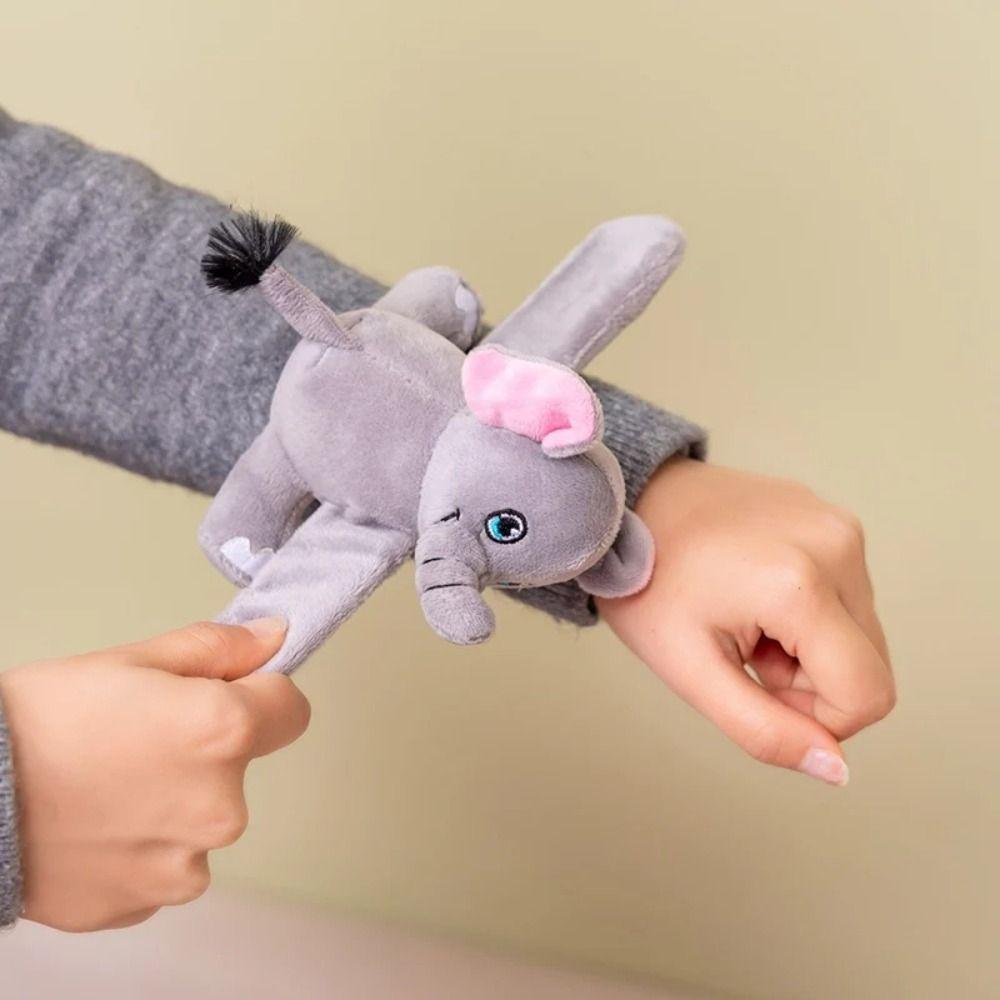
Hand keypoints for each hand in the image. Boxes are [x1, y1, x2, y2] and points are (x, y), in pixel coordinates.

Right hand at [0, 617, 308, 930]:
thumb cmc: (41, 722)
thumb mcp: (134, 660)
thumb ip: (219, 649)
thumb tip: (274, 639)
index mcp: (226, 733)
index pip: (292, 709)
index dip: (260, 695)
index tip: (224, 694)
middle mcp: (222, 807)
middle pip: (241, 767)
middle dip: (206, 751)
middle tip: (138, 739)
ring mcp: (187, 864)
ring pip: (203, 819)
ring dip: (174, 803)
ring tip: (108, 785)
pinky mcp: (150, 902)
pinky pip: (167, 862)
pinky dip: (143, 844)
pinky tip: (97, 825)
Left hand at [598, 458, 893, 785]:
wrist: (630, 503)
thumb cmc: (646, 581)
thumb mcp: (689, 671)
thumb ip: (763, 731)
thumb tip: (836, 769)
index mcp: (800, 584)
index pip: (867, 696)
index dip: (816, 718)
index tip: (756, 683)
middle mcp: (836, 545)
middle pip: (870, 667)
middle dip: (810, 681)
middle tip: (744, 650)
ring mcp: (839, 525)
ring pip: (862, 636)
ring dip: (810, 647)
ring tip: (745, 617)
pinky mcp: (835, 519)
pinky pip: (849, 596)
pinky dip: (811, 612)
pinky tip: (755, 591)